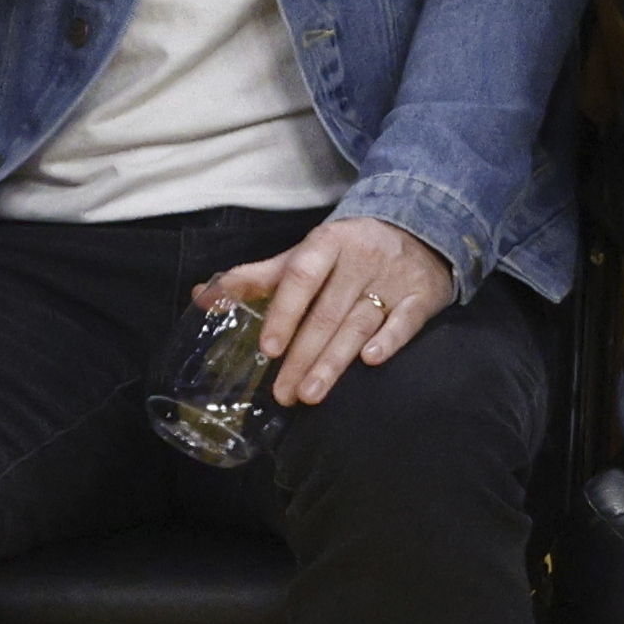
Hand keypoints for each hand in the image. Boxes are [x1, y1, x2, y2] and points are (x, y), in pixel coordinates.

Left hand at [207, 213, 453, 407]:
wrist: (417, 227)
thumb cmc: (345, 252)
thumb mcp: (303, 256)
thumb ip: (255, 278)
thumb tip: (202, 297)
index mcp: (327, 243)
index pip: (301, 276)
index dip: (283, 312)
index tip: (269, 349)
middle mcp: (359, 259)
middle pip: (327, 313)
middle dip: (303, 356)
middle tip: (283, 394)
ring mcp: (392, 278)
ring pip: (360, 323)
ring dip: (334, 362)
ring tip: (310, 395)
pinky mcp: (421, 296)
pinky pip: (405, 320)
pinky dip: (390, 340)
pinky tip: (371, 361)